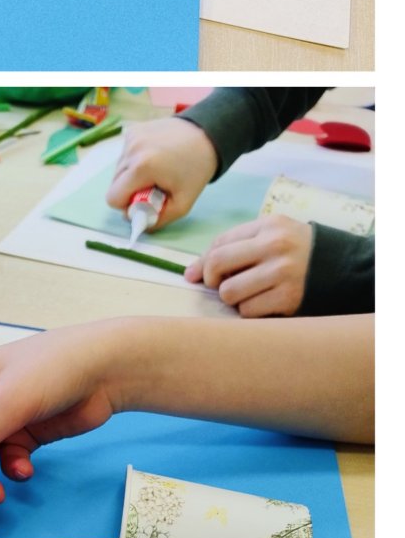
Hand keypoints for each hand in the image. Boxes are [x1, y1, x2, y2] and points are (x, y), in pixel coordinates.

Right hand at [105, 117, 218, 226]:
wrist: (207, 134)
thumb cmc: (196, 170)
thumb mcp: (183, 203)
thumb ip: (158, 219)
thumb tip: (139, 224)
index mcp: (142, 168)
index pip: (113, 198)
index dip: (127, 205)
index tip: (145, 201)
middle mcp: (131, 151)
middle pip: (114, 184)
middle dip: (131, 190)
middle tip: (154, 186)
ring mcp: (129, 139)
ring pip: (118, 170)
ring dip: (132, 175)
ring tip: (156, 170)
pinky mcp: (131, 131)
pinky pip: (124, 156)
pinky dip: (135, 161)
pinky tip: (154, 156)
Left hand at [186, 215, 311, 316]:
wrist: (347, 269)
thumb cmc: (300, 252)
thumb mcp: (273, 235)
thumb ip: (236, 246)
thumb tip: (190, 273)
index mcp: (268, 226)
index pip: (219, 243)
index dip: (202, 262)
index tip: (196, 276)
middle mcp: (275, 246)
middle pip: (218, 264)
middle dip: (211, 279)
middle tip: (218, 285)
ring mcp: (283, 273)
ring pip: (229, 292)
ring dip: (231, 298)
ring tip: (245, 294)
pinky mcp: (290, 298)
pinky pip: (248, 311)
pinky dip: (248, 311)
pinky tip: (262, 304)